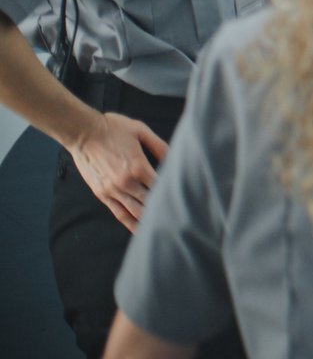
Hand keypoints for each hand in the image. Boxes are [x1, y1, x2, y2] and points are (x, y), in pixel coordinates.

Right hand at [68, 111, 166, 230]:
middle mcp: (127, 182)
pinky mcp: (102, 194)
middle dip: (163, 209)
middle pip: (150, 202)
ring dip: (148, 220)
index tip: (183, 199)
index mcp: (139, 167)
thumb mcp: (141, 131)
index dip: (172, 193)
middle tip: (177, 217)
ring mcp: (113, 190)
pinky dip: (130, 222)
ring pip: (135, 212)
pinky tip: (139, 229)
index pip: (161, 187)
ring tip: (162, 227)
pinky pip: (119, 213)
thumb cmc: (113, 129)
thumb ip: (159, 146)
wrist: (83, 132)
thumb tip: (174, 158)